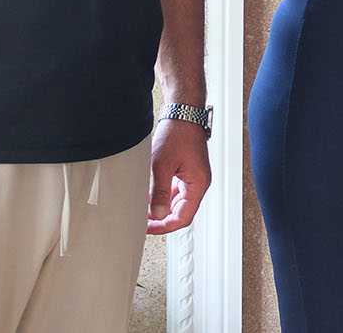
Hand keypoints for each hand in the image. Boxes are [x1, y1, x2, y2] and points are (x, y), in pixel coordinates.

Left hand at [147, 118, 211, 233]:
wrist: (182, 114)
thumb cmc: (177, 134)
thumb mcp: (162, 165)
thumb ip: (160, 192)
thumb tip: (157, 214)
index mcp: (198, 184)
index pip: (184, 217)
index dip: (165, 226)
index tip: (148, 228)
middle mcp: (199, 183)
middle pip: (182, 212)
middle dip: (162, 219)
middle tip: (143, 221)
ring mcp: (194, 177)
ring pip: (179, 203)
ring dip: (162, 208)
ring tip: (144, 210)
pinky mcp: (187, 172)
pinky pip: (177, 192)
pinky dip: (164, 197)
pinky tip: (150, 196)